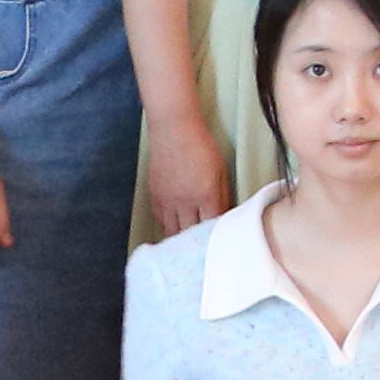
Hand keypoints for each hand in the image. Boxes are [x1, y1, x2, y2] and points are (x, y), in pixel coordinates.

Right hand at [139, 105, 233, 238]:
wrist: (173, 130)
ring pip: (172, 231)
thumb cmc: (202, 147)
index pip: (212, 226)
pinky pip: (161, 220)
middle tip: (204, 249)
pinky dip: (169, 226)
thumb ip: (223, 195)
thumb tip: (225, 215)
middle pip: (190, 234)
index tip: (221, 241)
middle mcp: (184, 202)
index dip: (216, 235)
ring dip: (181, 238)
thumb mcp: (221, 170)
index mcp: (205, 195)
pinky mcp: (154, 196)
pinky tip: (176, 226)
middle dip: (197, 243)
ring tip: (189, 244)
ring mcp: (166, 200)